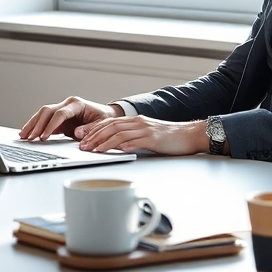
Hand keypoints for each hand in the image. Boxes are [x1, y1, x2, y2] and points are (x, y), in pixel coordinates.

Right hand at [19, 96, 121, 140]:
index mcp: (77, 104)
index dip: (51, 125)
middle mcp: (67, 104)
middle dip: (37, 125)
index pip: (60, 113)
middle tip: (29, 137)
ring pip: (42, 114)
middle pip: (47, 111)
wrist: (106, 115)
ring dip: (32, 124)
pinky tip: (27, 133)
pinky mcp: (59, 118)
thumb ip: (90, 129)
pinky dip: (35, 126)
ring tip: (23, 135)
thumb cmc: (104, 119)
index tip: (44, 137)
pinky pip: (44, 120)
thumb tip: (76, 133)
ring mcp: (62, 109)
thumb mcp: (101, 125)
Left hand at [77, 115, 209, 155]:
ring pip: (119, 133)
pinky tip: (114, 150)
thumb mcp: (147, 135)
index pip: (109, 123)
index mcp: (135, 121)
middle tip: (82, 146)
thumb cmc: (169, 137)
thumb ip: (132, 138)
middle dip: (94, 136)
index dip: (94, 130)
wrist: (190, 135)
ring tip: (93, 150)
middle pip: (110, 126)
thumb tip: (116, 146)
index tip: (82, 138)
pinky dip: (122, 145)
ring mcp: (145, 129)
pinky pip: (135, 140)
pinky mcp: (153, 138)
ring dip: (103, 142)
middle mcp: (138, 122)